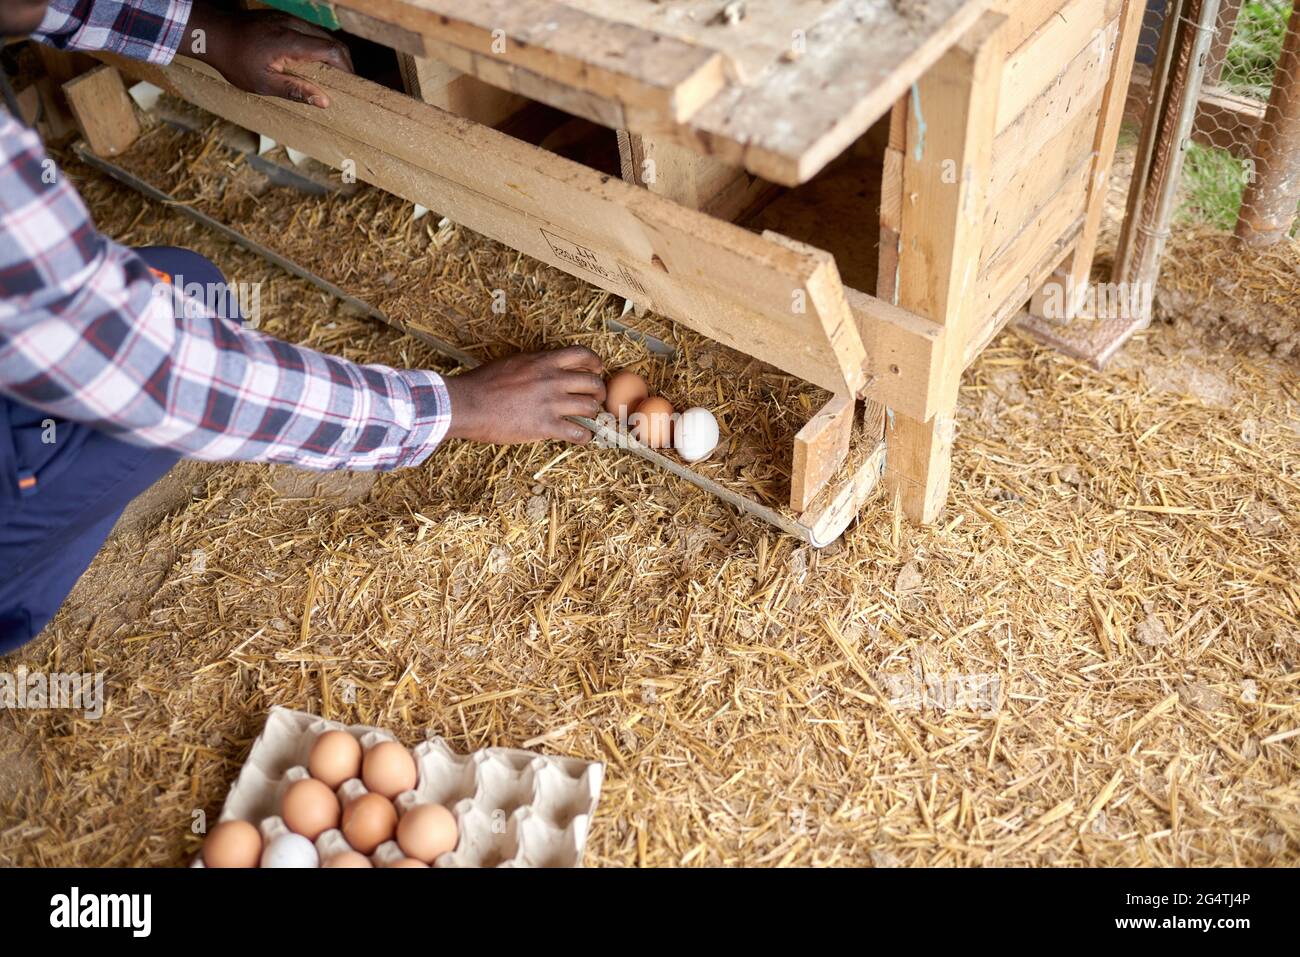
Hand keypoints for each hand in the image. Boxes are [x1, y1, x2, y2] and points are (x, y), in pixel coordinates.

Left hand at [185, 5, 353, 107]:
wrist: (212, 33)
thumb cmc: (234, 61)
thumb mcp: (263, 83)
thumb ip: (295, 91)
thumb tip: (324, 101)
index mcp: (289, 41)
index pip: (331, 50)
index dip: (346, 68)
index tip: (350, 85)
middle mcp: (292, 24)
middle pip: (331, 40)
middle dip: (343, 62)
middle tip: (343, 84)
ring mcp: (288, 18)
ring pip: (322, 35)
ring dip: (330, 54)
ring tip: (329, 76)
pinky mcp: (283, 17)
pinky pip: (309, 31)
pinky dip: (317, 46)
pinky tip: (312, 62)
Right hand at [443, 346, 606, 445]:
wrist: (467, 404)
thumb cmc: (482, 384)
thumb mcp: (512, 363)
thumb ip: (534, 365)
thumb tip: (545, 368)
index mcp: (543, 361)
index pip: (582, 354)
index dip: (595, 363)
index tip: (597, 370)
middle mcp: (552, 379)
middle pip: (593, 383)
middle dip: (598, 393)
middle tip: (594, 400)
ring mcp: (551, 403)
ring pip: (590, 408)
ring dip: (592, 415)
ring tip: (587, 420)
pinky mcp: (545, 426)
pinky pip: (579, 433)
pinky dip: (584, 437)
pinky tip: (580, 438)